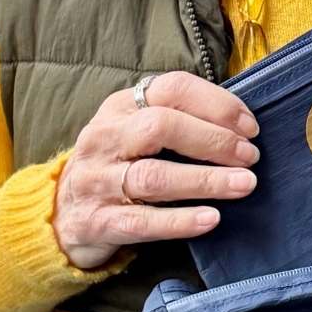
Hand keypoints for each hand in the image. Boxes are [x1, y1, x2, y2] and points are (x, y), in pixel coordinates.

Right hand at [51, 71, 259, 269]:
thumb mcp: (137, 130)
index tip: (251, 128)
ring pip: (153, 176)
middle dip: (213, 140)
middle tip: (250, 157)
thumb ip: (180, 119)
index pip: (172, 89)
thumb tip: (244, 128)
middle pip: (161, 127)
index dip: (217, 105)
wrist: (61, 215)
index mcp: (121, 107)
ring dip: (205, 180)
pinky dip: (180, 220)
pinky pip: (142, 221)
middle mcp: (105, 138)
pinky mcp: (97, 221)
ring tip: (244, 184)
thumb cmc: (119, 165)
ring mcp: (97, 180)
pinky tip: (211, 219)